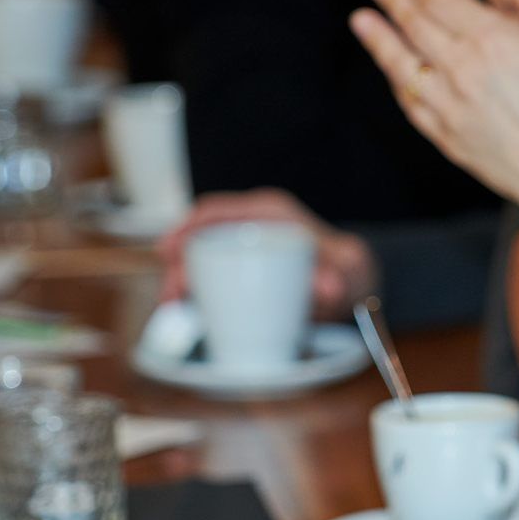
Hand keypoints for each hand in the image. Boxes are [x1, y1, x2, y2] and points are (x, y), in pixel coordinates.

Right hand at [158, 191, 378, 320]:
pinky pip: (207, 270)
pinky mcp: (239, 265)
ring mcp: (242, 244)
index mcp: (270, 212)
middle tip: (170, 297)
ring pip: (199, 255)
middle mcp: (251, 223)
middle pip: (200, 236)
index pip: (217, 211)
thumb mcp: (345, 272)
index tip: (167, 251)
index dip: (186, 227)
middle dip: (177, 264)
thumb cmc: (346, 269)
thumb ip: (337, 278)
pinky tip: (184, 308)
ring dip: (180, 278)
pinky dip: (193, 287)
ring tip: (172, 308)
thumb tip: (328, 288)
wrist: (352, 283)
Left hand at [351, 0, 518, 243]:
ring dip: (378, 39)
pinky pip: (412, 104)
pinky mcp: (448, 138)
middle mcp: (463, 70)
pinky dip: (398, 82)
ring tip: (361, 19)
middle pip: (415, 26)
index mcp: (495, 39)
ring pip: (403, 65)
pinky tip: (393, 72)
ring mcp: (450, 107)